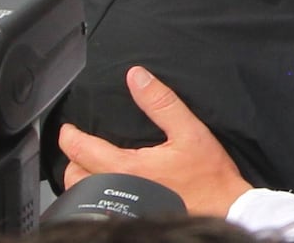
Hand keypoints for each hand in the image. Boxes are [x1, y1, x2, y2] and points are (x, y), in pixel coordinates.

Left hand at [58, 67, 250, 216]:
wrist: (225, 208)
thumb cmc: (209, 176)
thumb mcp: (189, 130)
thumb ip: (161, 102)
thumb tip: (137, 77)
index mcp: (129, 167)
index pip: (81, 151)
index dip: (70, 137)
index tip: (68, 130)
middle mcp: (121, 190)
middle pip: (76, 178)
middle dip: (73, 159)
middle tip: (80, 147)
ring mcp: (125, 207)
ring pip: (86, 197)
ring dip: (84, 179)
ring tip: (91, 165)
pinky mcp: (135, 216)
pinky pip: (105, 205)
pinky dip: (100, 194)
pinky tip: (112, 185)